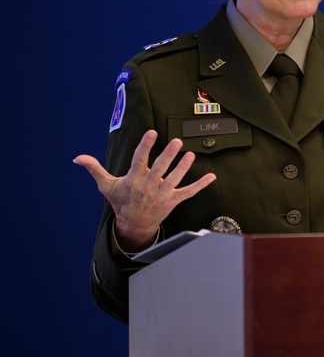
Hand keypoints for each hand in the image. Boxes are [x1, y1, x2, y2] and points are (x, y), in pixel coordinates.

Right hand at [74, 129, 215, 251]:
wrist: (133, 224)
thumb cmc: (121, 201)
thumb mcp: (107, 185)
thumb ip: (95, 168)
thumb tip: (78, 158)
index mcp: (134, 179)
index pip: (140, 159)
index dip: (146, 145)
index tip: (152, 132)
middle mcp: (149, 186)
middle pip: (160, 168)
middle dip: (168, 155)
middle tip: (177, 142)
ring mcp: (163, 194)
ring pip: (175, 179)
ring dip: (184, 167)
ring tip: (190, 155)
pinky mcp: (173, 200)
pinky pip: (189, 192)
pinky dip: (201, 185)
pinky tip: (211, 177)